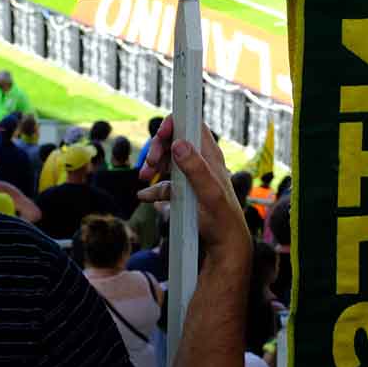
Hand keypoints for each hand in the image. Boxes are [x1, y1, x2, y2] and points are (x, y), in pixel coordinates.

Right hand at [137, 118, 249, 264]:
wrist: (223, 244)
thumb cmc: (221, 218)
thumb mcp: (209, 193)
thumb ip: (195, 169)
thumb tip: (179, 144)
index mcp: (210, 156)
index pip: (193, 125)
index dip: (176, 122)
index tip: (161, 133)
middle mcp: (201, 162)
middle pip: (175, 140)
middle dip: (159, 147)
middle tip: (151, 163)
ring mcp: (191, 176)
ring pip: (168, 160)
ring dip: (153, 165)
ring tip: (144, 177)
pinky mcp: (184, 191)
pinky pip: (165, 183)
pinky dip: (153, 187)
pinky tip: (144, 196)